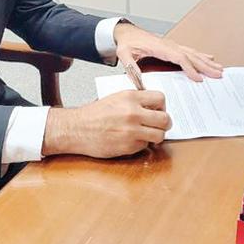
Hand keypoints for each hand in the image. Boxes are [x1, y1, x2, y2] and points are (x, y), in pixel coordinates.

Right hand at [42, 90, 171, 157]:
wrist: (78, 128)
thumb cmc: (94, 114)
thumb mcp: (116, 98)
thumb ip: (136, 100)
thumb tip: (153, 106)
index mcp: (130, 97)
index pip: (160, 98)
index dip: (162, 106)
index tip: (158, 110)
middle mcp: (133, 113)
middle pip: (165, 119)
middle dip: (164, 123)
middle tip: (159, 125)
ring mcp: (132, 131)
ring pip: (160, 135)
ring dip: (156, 136)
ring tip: (148, 134)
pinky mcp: (129, 146)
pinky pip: (145, 146)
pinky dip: (141, 144)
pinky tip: (131, 140)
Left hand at [113, 22, 222, 81]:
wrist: (126, 32)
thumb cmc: (126, 43)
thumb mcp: (124, 55)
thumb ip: (131, 68)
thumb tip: (139, 82)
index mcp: (160, 47)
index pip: (179, 58)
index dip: (190, 68)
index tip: (199, 78)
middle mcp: (169, 45)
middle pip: (191, 56)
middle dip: (206, 66)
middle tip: (218, 74)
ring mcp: (172, 45)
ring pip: (193, 53)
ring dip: (207, 61)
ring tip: (219, 68)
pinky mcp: (172, 47)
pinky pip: (189, 52)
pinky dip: (201, 56)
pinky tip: (209, 59)